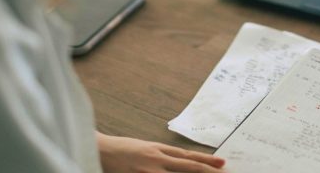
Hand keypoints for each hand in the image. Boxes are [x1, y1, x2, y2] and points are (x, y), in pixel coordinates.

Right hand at [97, 133, 224, 172]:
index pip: (187, 156)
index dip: (206, 159)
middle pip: (187, 166)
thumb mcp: (143, 149)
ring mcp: (147, 170)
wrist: (96, 150)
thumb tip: (179, 161)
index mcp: (157, 150)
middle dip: (208, 171)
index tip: (222, 163)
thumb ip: (160, 156)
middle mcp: (156, 159)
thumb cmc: (120, 151)